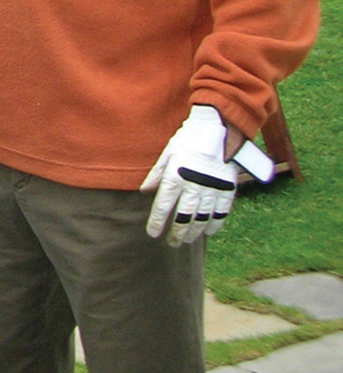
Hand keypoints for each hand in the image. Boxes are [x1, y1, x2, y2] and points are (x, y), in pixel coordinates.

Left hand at [142, 105, 237, 245]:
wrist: (218, 129)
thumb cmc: (189, 139)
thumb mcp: (168, 153)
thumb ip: (157, 174)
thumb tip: (144, 191)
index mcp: (176, 175)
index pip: (163, 205)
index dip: (157, 221)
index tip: (152, 233)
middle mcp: (194, 185)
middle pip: (183, 216)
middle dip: (176, 232)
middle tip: (172, 243)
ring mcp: (213, 188)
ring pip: (202, 217)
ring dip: (194, 231)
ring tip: (188, 240)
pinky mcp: (228, 188)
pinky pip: (222, 212)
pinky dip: (216, 223)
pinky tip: (209, 232)